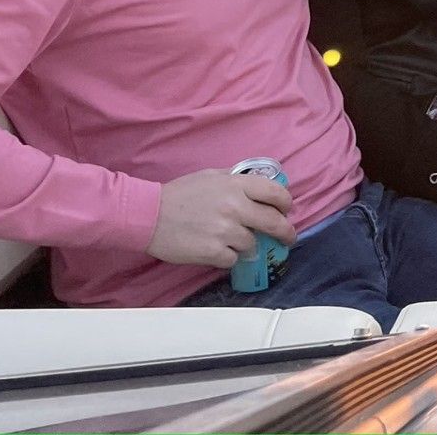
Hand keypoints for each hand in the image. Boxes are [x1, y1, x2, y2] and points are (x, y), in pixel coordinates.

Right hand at [148, 168, 294, 267]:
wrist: (149, 215)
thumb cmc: (179, 194)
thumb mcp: (212, 177)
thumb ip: (237, 182)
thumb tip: (258, 190)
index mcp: (237, 184)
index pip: (276, 193)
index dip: (285, 204)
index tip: (286, 211)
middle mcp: (235, 206)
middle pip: (274, 222)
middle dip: (285, 232)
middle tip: (287, 238)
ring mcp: (225, 230)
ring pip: (252, 244)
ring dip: (246, 245)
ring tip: (231, 241)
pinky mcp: (213, 252)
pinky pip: (233, 259)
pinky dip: (228, 257)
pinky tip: (216, 250)